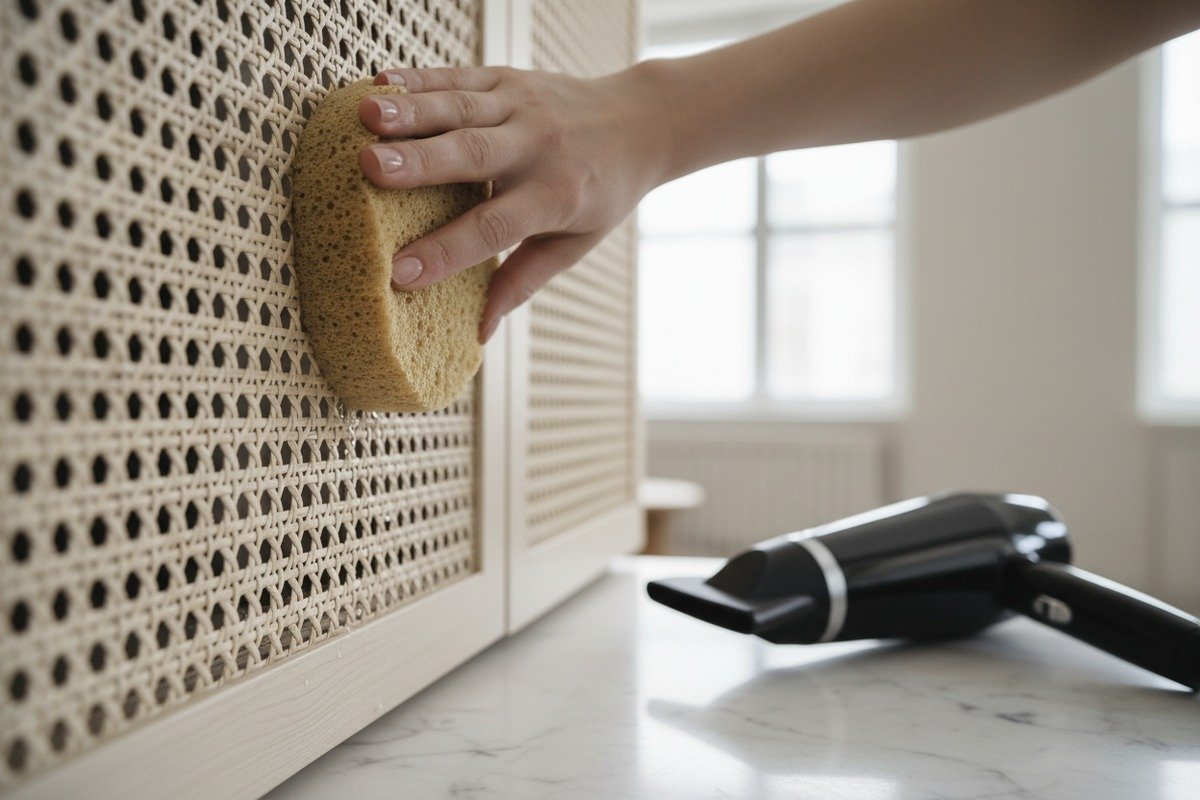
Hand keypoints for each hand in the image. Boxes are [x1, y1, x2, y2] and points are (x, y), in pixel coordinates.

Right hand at [357, 65, 663, 342]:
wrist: (642, 121)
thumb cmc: (602, 192)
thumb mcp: (574, 244)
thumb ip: (523, 282)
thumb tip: (480, 333)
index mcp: (555, 197)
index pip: (494, 229)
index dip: (447, 252)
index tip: (400, 274)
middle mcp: (538, 147)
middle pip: (473, 155)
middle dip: (420, 163)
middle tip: (370, 169)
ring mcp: (522, 107)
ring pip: (461, 108)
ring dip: (411, 112)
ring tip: (366, 118)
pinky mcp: (509, 79)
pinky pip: (459, 77)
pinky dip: (419, 79)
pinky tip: (380, 81)